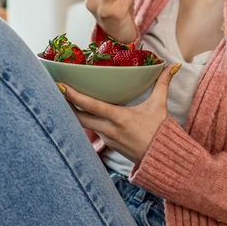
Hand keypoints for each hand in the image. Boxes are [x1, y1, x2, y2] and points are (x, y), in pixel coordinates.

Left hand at [59, 63, 180, 163]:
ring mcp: (106, 138)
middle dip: (64, 104)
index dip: (74, 96)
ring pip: (82, 124)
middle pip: (78, 117)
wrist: (162, 159)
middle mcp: (108, 129)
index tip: (61, 86)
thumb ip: (163, 84)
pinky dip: (83, 120)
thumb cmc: (160, 132)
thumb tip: (173, 66)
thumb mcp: (160, 106)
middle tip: (54, 89)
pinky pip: (90, 130)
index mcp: (119, 118)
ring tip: (61, 98)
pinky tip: (77, 111)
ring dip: (72, 112)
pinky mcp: (107, 143)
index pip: (91, 106)